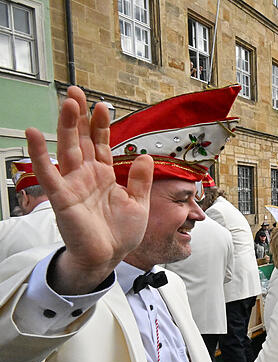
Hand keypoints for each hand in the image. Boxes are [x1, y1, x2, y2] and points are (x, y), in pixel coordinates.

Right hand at [27, 86, 152, 293]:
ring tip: (67, 103)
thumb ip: (141, 180)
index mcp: (104, 175)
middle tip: (76, 91)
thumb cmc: (120, 233)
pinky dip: (40, 154)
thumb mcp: (139, 203)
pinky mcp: (62, 197)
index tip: (103, 105)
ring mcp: (73, 184)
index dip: (101, 125)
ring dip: (66, 126)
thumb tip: (145, 156)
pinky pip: (49, 173)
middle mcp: (86, 175)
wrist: (109, 257)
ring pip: (67, 149)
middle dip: (79, 116)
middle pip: (81, 139)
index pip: (100, 143)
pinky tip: (34, 134)